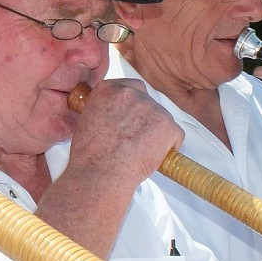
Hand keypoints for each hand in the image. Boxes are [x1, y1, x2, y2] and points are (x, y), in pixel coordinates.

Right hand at [65, 78, 183, 189]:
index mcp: (108, 89)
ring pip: (162, 118)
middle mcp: (130, 93)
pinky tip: (153, 157)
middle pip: (148, 100)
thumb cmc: (90, 154)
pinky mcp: (168, 125)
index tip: (131, 117)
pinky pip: (175, 135)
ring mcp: (151, 107)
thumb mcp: (87, 120)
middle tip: (137, 136)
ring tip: (140, 151)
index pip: (130, 88)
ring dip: (156, 132)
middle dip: (146, 117)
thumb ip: (103, 110)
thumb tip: (114, 116)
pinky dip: (169, 147)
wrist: (101, 172)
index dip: (132, 106)